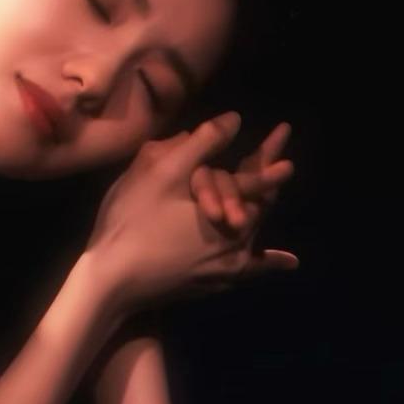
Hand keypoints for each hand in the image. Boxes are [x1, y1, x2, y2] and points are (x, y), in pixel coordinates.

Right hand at [81, 111, 299, 320]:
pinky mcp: (213, 284)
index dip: (269, 151)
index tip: (286, 129)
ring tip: (274, 192)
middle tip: (282, 161)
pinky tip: (290, 262)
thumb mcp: (164, 170)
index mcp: (230, 211)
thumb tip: (235, 120)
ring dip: (260, 209)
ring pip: (253, 230)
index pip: (257, 175)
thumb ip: (204, 142)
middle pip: (259, 204)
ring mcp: (227, 268)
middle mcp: (239, 242)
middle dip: (267, 179)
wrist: (112, 281)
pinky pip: (250, 269)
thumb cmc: (134, 220)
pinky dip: (268, 262)